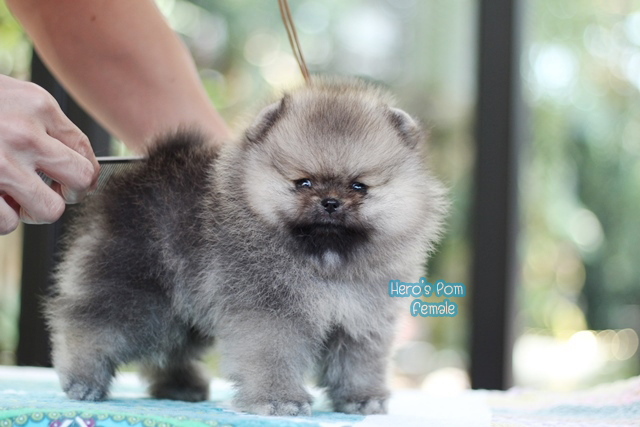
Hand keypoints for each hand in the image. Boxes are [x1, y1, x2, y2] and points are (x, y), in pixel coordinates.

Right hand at [0, 74, 99, 234]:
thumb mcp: (7, 94)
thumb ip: (39, 122)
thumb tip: (68, 160)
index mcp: (39, 107)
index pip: (86, 152)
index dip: (82, 174)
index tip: (71, 181)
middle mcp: (26, 134)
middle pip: (80, 183)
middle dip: (68, 193)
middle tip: (50, 192)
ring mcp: (0, 164)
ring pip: (48, 211)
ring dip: (31, 210)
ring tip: (11, 197)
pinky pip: (7, 223)